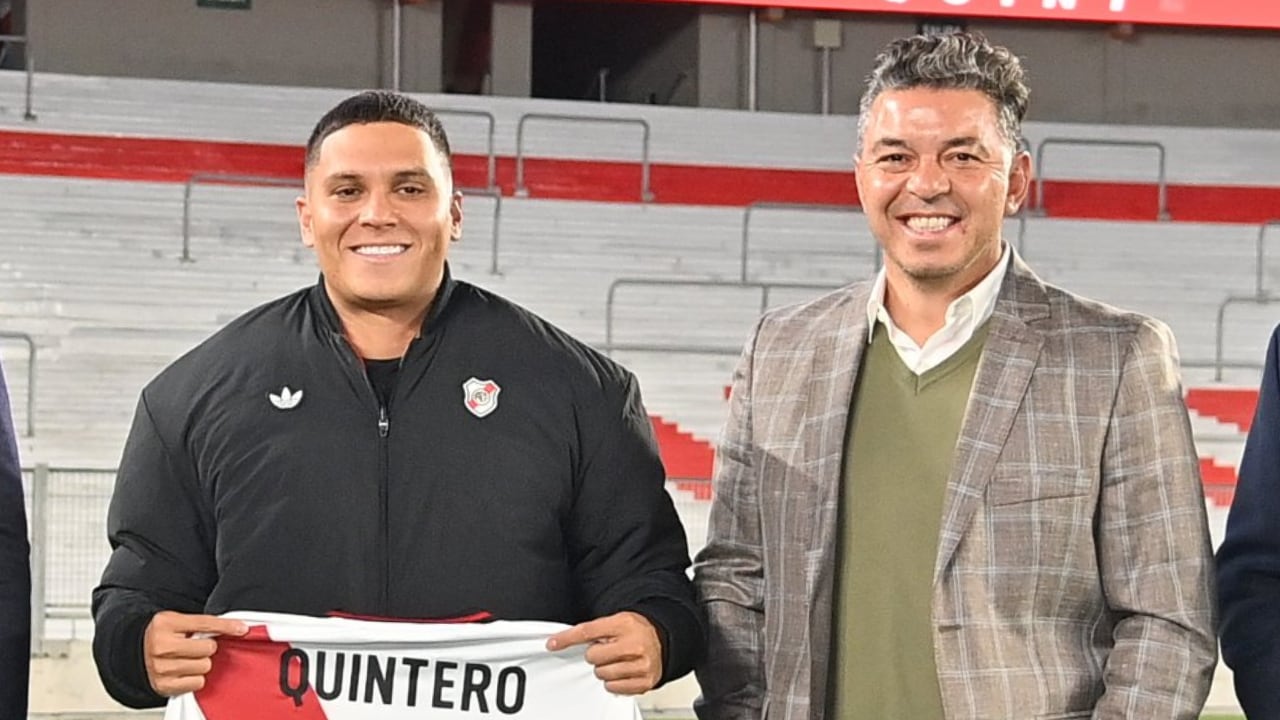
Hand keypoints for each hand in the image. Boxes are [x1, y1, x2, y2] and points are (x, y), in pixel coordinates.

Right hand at [143, 611, 247, 696]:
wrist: (136, 653)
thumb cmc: (162, 636)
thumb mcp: (177, 621)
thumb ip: (203, 623)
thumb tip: (235, 628)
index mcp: (166, 623)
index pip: (205, 623)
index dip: (227, 626)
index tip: (242, 629)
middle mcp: (161, 645)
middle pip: (208, 648)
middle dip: (206, 647)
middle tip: (194, 646)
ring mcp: (161, 667)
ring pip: (205, 666)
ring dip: (201, 663)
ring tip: (188, 658)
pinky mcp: (164, 685)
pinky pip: (198, 683)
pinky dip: (195, 678)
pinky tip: (185, 671)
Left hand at [546, 611, 662, 694]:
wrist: (663, 639)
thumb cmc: (636, 631)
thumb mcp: (616, 621)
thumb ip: (593, 630)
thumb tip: (560, 640)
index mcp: (624, 624)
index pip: (587, 631)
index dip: (567, 638)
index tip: (552, 643)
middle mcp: (634, 644)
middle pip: (593, 656)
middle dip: (596, 655)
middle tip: (608, 650)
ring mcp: (640, 664)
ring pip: (602, 674)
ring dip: (604, 669)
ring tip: (616, 660)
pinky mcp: (644, 681)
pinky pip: (613, 688)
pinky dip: (614, 682)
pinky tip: (622, 671)